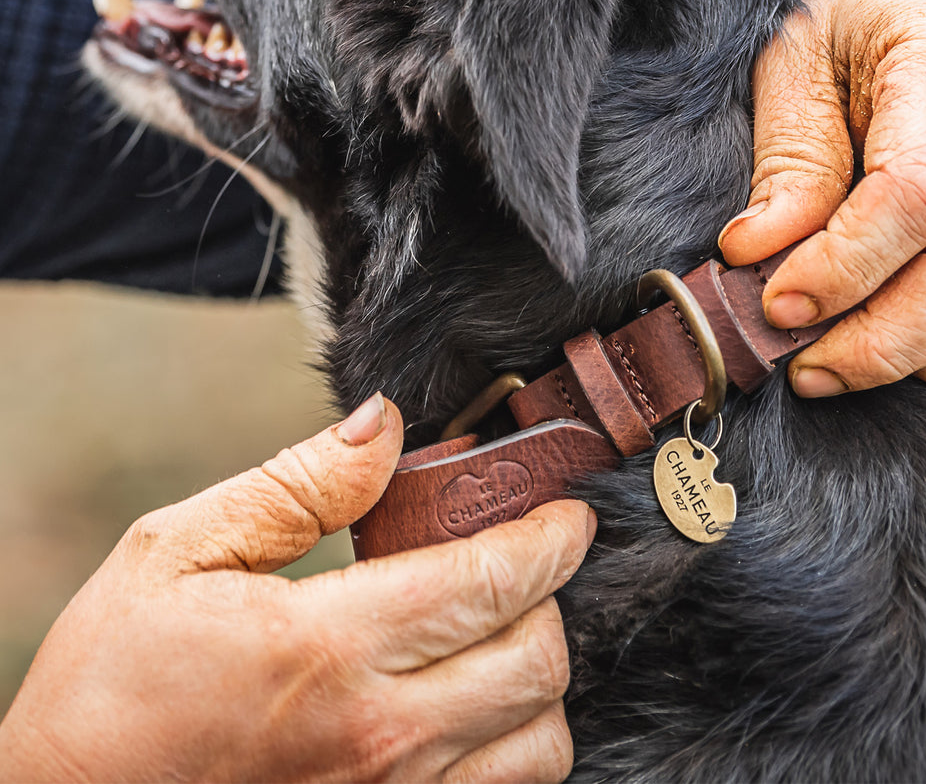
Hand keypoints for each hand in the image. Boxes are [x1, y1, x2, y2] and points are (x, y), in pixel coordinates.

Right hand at [0, 394, 592, 782]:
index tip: (568, 516)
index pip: (492, 582)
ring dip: (540, 685)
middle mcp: (375, 742)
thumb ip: (296, 485)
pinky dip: (512, 752)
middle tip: (527, 565)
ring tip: (500, 641)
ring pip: (539, 747)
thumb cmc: (108, 691)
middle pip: (538, 662)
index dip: (551, 538)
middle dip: (552, 600)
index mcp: (327, 649)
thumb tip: (386, 424)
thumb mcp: (176, 555)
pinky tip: (476, 715)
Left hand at [720, 0, 925, 394]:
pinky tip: (909, 351)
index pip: (918, 193)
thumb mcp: (800, 54)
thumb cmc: (864, 6)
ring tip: (845, 363)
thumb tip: (756, 256)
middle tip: (799, 362)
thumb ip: (790, 158)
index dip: (843, 267)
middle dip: (878, 341)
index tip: (775, 303)